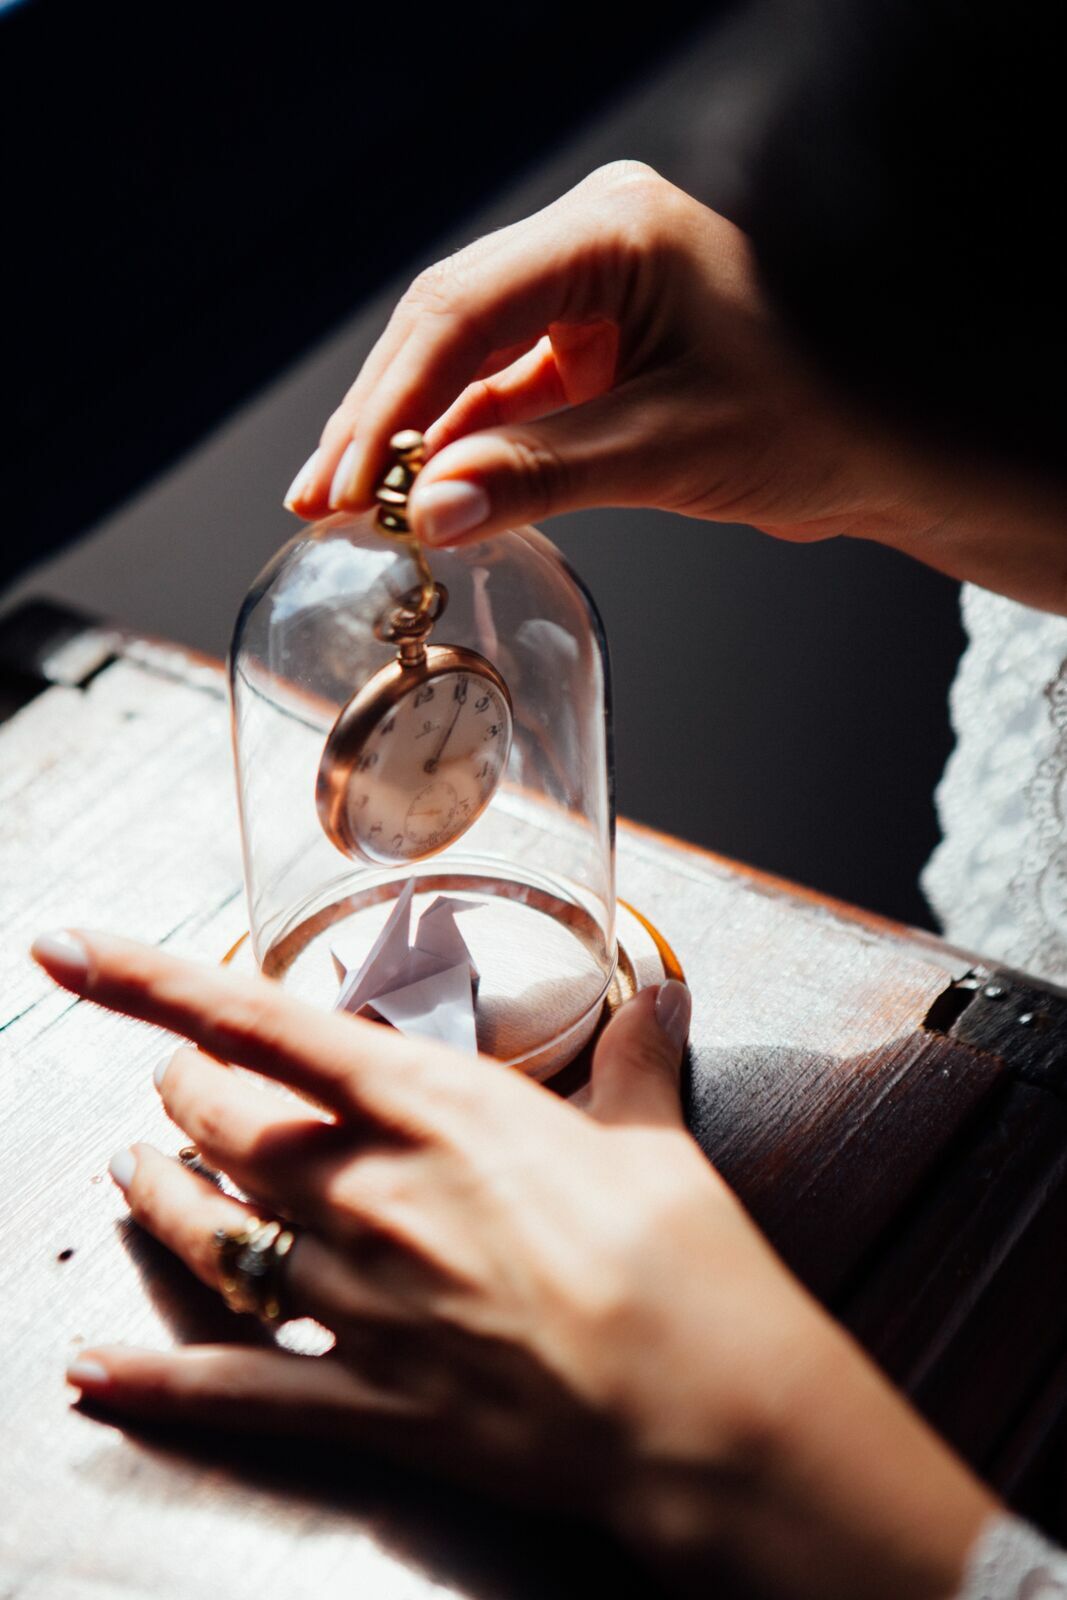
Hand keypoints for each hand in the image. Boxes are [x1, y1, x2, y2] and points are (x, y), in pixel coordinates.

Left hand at [35, 929, 995, 1598]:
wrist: (701, 1410)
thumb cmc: (682, 1261)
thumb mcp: (653, 1132)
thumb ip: (633, 1052)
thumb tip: (655, 989)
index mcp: (433, 1107)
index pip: (262, 1023)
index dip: (151, 980)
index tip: (71, 949)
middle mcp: (369, 1193)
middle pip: (222, 1124)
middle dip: (180, 1090)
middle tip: (174, 1079)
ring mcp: (357, 1299)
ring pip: (210, 1234)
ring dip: (158, 1196)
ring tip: (131, 1170)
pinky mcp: (366, 1397)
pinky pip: (234, 1385)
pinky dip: (154, 1378)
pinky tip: (93, 1369)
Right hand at [283, 159, 1066, 614]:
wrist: (876, 452)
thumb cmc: (810, 425)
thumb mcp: (671, 451)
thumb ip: (544, 475)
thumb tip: (429, 512)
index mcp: (614, 230)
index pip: (465, 306)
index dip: (393, 400)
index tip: (347, 482)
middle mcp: (589, 246)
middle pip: (446, 325)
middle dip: (383, 418)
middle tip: (321, 498)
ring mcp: (584, 297)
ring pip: (464, 362)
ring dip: (410, 437)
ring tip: (347, 506)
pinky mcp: (586, 350)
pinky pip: (501, 395)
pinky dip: (459, 448)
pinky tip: (416, 494)